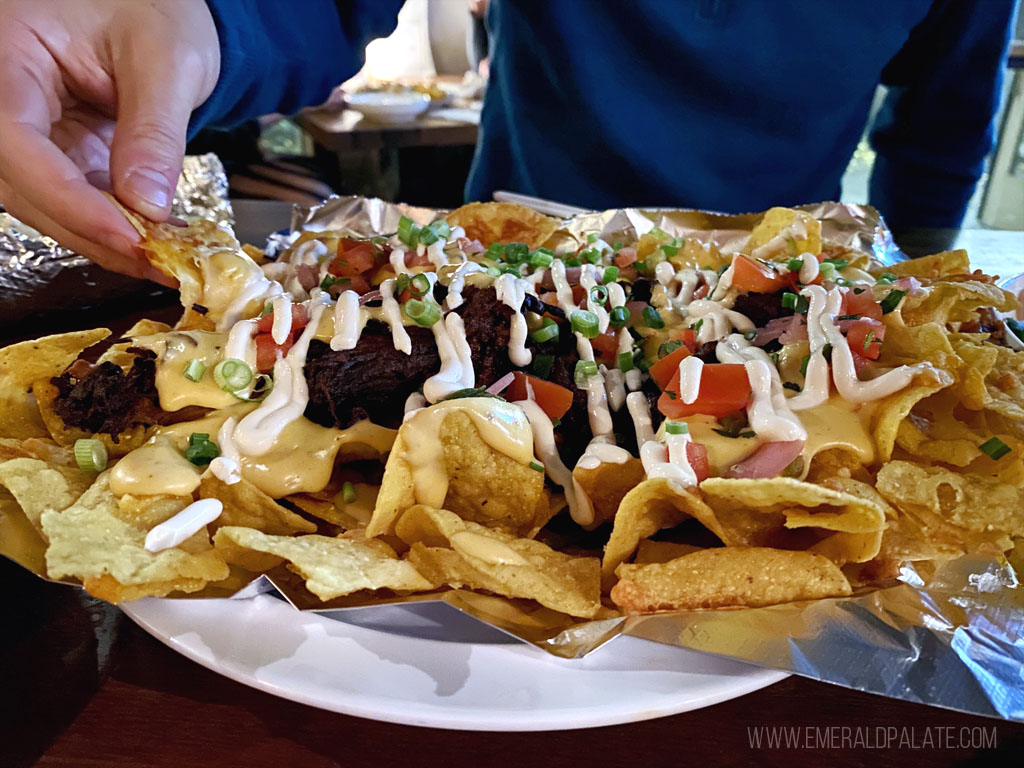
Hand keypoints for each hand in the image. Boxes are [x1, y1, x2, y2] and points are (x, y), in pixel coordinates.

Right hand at [0, 0, 219, 283]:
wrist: (159, 7)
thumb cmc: (156, 9)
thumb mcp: (167, 59)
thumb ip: (154, 131)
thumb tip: (147, 205)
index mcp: (10, 51)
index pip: (15, 140)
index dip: (66, 197)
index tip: (125, 234)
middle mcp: (5, 96)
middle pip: (22, 183)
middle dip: (89, 230)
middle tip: (155, 261)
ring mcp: (29, 129)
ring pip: (43, 202)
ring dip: (102, 239)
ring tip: (163, 260)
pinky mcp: (56, 152)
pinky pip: (72, 200)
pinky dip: (112, 226)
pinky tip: (156, 244)